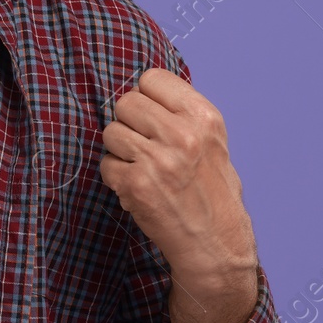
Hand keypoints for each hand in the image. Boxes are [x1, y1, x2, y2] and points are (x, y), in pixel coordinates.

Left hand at [99, 68, 255, 280]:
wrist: (215, 244)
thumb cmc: (210, 190)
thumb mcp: (210, 140)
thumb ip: (180, 112)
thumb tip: (139, 88)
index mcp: (203, 117)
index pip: (151, 78)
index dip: (145, 97)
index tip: (152, 116)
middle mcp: (182, 134)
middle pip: (126, 102)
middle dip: (128, 123)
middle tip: (144, 145)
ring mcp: (158, 159)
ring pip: (111, 132)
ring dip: (120, 151)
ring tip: (142, 168)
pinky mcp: (136, 184)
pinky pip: (106, 164)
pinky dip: (116, 177)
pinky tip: (137, 189)